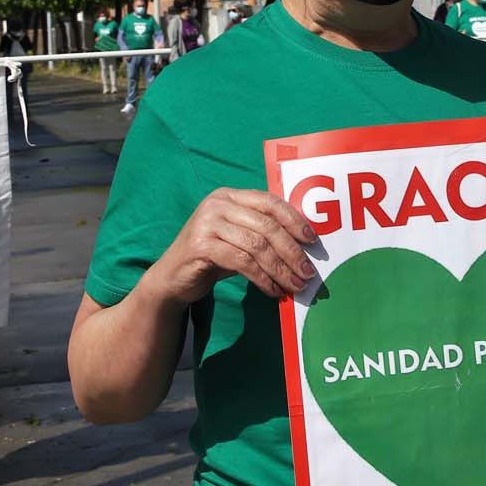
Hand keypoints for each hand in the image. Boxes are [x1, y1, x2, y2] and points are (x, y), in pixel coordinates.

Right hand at [146, 188, 316, 304]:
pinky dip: (263, 278)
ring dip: (281, 269)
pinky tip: (273, 290)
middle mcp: (218, 204)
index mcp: (230, 195)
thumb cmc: (214, 256)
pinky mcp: (201, 246)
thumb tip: (306, 247)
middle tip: (308, 272)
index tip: (313, 241)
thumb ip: (264, 233)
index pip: (270, 202)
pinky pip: (243, 262)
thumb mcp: (240, 238)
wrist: (172, 277)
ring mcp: (207, 223)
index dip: (295, 220)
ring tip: (295, 285)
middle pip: (267, 226)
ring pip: (257, 246)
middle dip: (292, 251)